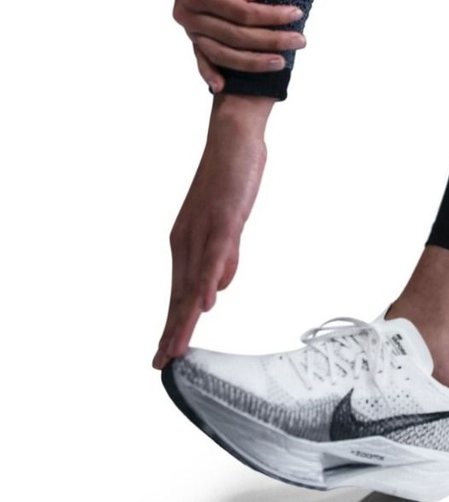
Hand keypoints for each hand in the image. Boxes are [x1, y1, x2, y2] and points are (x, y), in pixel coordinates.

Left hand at [153, 94, 273, 368]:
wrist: (233, 138)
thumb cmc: (232, 177)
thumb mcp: (229, 224)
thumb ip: (225, 257)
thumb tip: (219, 289)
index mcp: (188, 242)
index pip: (179, 291)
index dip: (173, 323)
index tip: (165, 354)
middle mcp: (188, 239)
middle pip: (180, 293)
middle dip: (172, 330)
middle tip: (161, 364)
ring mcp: (205, 229)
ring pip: (194, 280)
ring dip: (185, 316)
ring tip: (176, 346)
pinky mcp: (224, 218)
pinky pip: (216, 255)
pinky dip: (210, 281)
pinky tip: (206, 303)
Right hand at [163, 0, 306, 91]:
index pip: (242, 11)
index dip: (271, 15)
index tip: (297, 13)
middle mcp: (188, 15)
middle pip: (235, 36)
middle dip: (271, 40)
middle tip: (301, 40)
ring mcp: (190, 30)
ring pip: (222, 53)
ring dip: (252, 62)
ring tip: (281, 63)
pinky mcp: (192, 38)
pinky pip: (201, 59)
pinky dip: (210, 73)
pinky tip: (223, 87)